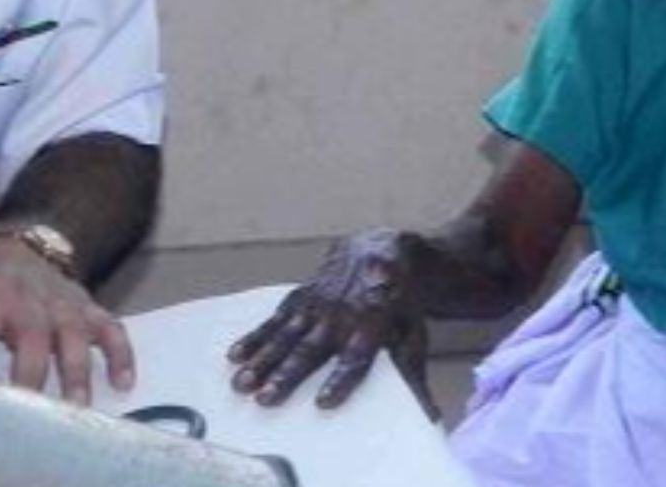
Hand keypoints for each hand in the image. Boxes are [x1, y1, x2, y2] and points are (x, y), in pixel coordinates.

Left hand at [0, 234, 135, 404]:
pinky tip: (123, 385)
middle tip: (27, 416)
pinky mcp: (88, 310)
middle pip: (30, 345)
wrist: (20, 244)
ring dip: (77, 375)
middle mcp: (24, 304)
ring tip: (76, 410)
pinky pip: (113, 331)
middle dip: (29, 379)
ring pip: (75, 342)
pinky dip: (122, 356)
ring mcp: (61, 308)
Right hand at [227, 228, 438, 416]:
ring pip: (285, 335)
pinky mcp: (300, 297)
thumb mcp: (414, 332)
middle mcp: (340, 314)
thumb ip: (413, 372)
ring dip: (262, 360)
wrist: (380, 250)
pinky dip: (254, 336)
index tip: (324, 402)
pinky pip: (274, 318)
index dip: (340, 379)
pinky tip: (235, 355)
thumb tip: (429, 416)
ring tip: (242, 384)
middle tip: (265, 399)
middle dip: (287, 375)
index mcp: (372, 325)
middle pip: (311, 349)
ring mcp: (316, 304)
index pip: (356, 357)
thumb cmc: (399, 302)